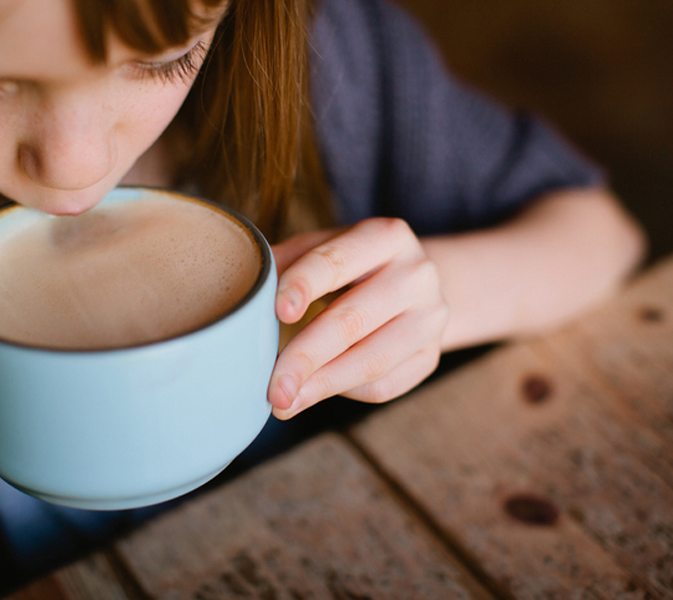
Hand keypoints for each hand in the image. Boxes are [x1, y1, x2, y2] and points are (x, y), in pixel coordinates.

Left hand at [268, 218, 448, 418]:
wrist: (413, 283)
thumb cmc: (350, 267)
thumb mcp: (321, 249)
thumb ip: (284, 266)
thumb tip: (240, 299)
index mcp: (385, 235)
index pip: (337, 262)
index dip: (304, 286)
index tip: (278, 313)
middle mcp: (417, 273)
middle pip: (353, 320)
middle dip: (306, 357)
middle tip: (272, 387)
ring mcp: (431, 317)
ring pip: (372, 360)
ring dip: (322, 386)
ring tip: (284, 402)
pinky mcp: (432, 355)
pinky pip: (385, 385)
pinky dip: (346, 392)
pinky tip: (318, 390)